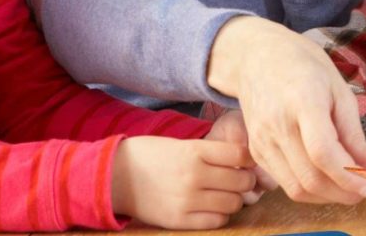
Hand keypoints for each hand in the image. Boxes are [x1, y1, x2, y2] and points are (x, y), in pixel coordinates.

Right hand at [112, 136, 255, 229]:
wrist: (116, 176)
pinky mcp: (180, 220)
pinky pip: (216, 221)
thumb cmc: (151, 155)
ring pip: (233, 203)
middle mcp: (194, 176)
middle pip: (241, 181)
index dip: (249, 158)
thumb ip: (211, 152)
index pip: (240, 154)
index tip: (247, 160)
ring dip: (234, 199)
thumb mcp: (181, 144)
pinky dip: (220, 215)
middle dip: (246, 179)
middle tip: (240, 178)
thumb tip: (244, 161)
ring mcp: (187, 200)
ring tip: (225, 193)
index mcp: (194, 151)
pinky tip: (212, 207)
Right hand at [207, 16, 365, 203]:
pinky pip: (284, 183)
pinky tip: (327, 179)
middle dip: (345, 193)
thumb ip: (355, 134)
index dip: (350, 177)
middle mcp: (277, 125)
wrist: (256, 56)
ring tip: (349, 187)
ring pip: (296, 189)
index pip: (323, 154)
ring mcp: (262, 140)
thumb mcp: (338, 89)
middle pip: (311, 178)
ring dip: (328, 197)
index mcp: (302, 102)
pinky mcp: (255, 151)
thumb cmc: (303, 65)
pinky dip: (309, 190)